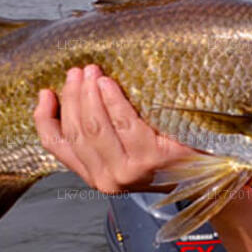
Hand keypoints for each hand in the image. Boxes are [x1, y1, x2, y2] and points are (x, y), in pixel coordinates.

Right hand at [33, 64, 198, 193]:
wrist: (207, 175)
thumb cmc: (166, 157)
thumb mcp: (126, 152)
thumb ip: (102, 136)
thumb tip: (74, 97)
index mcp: (94, 176)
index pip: (57, 145)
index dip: (44, 117)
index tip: (46, 93)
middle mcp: (107, 179)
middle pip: (76, 130)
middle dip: (72, 96)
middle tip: (77, 72)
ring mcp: (128, 171)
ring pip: (94, 126)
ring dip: (89, 94)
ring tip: (91, 72)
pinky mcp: (150, 159)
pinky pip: (124, 123)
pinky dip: (113, 100)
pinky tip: (109, 84)